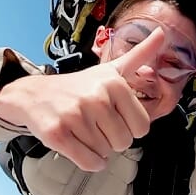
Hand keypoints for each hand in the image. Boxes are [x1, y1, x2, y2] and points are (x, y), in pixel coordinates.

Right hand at [0, 28, 168, 171]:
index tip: (115, 117)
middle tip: (96, 123)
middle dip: (112, 139)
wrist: (34, 94)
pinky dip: (88, 161)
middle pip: (123, 142)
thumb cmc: (79, 86)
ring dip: (96, 148)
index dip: (129, 127)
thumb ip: (140, 55)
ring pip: (105, 153)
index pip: (142, 127)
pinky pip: (88, 162)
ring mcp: (75, 116)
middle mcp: (96, 98)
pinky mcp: (57, 134)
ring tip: (83, 129)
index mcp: (115, 84)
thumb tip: (162, 32)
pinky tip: (80, 146)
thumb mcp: (111, 69)